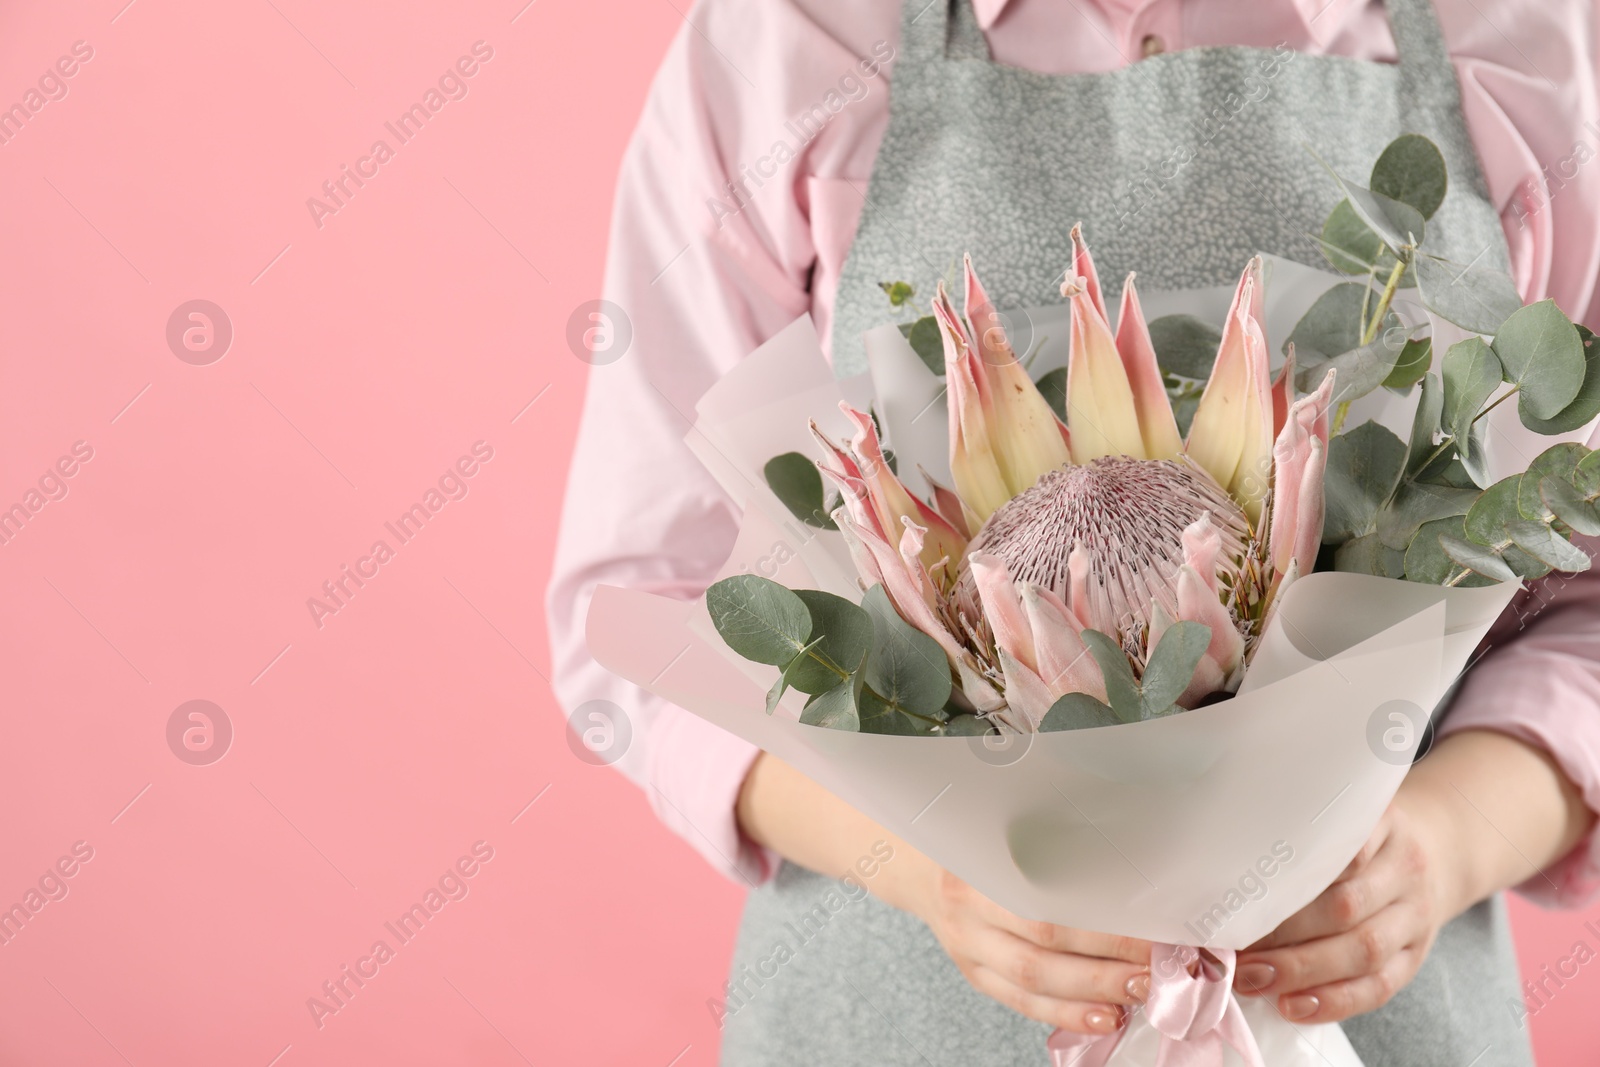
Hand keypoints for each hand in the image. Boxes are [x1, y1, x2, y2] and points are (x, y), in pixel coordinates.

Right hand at [912, 866, 1153, 1034]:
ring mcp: (970, 949)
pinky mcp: (976, 974)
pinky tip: (1102, 1016)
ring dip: (1089, 995)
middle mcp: (969, 913)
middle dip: (1103, 967)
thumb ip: (1052, 847)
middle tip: (1152, 969)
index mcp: (978, 868)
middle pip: (1040, 951)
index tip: (1149, 930)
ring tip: (1135, 996)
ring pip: (1031, 984)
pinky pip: (1021, 1003)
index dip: (1099, 927)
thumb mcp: (1002, 831)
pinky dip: (1065, 1014)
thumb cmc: (973, 842)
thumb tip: (1127, 874)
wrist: (915, 864)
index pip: (1045, 907)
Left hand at [1231, 793, 1462, 1023]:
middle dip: (1286, 934)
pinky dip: (1334, 1001)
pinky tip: (1294, 1006)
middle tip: (1236, 949)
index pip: (1339, 849)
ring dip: (1303, 971)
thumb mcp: (1342, 816)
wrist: (1437, 853)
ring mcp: (1414, 916)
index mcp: (1382, 824)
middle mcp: (1405, 869)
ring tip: (1254, 979)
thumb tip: (1223, 867)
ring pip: (1363, 951)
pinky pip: (1379, 987)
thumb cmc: (1363, 839)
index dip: (1292, 877)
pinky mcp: (1414, 957)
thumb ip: (1299, 833)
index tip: (1244, 896)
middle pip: (1345, 907)